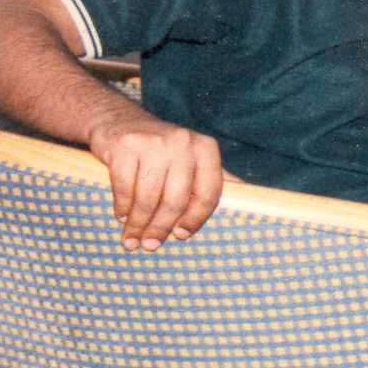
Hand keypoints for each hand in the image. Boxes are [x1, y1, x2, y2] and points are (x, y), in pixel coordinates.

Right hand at [86, 111, 223, 250]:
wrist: (120, 120)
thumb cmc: (162, 149)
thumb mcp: (192, 157)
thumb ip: (213, 178)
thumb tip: (247, 199)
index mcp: (206, 148)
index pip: (208, 193)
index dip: (196, 219)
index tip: (182, 236)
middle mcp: (183, 143)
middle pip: (176, 199)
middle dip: (161, 228)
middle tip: (150, 246)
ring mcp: (154, 143)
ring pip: (148, 197)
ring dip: (138, 224)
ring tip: (131, 239)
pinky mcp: (126, 146)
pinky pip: (125, 187)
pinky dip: (123, 207)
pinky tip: (121, 216)